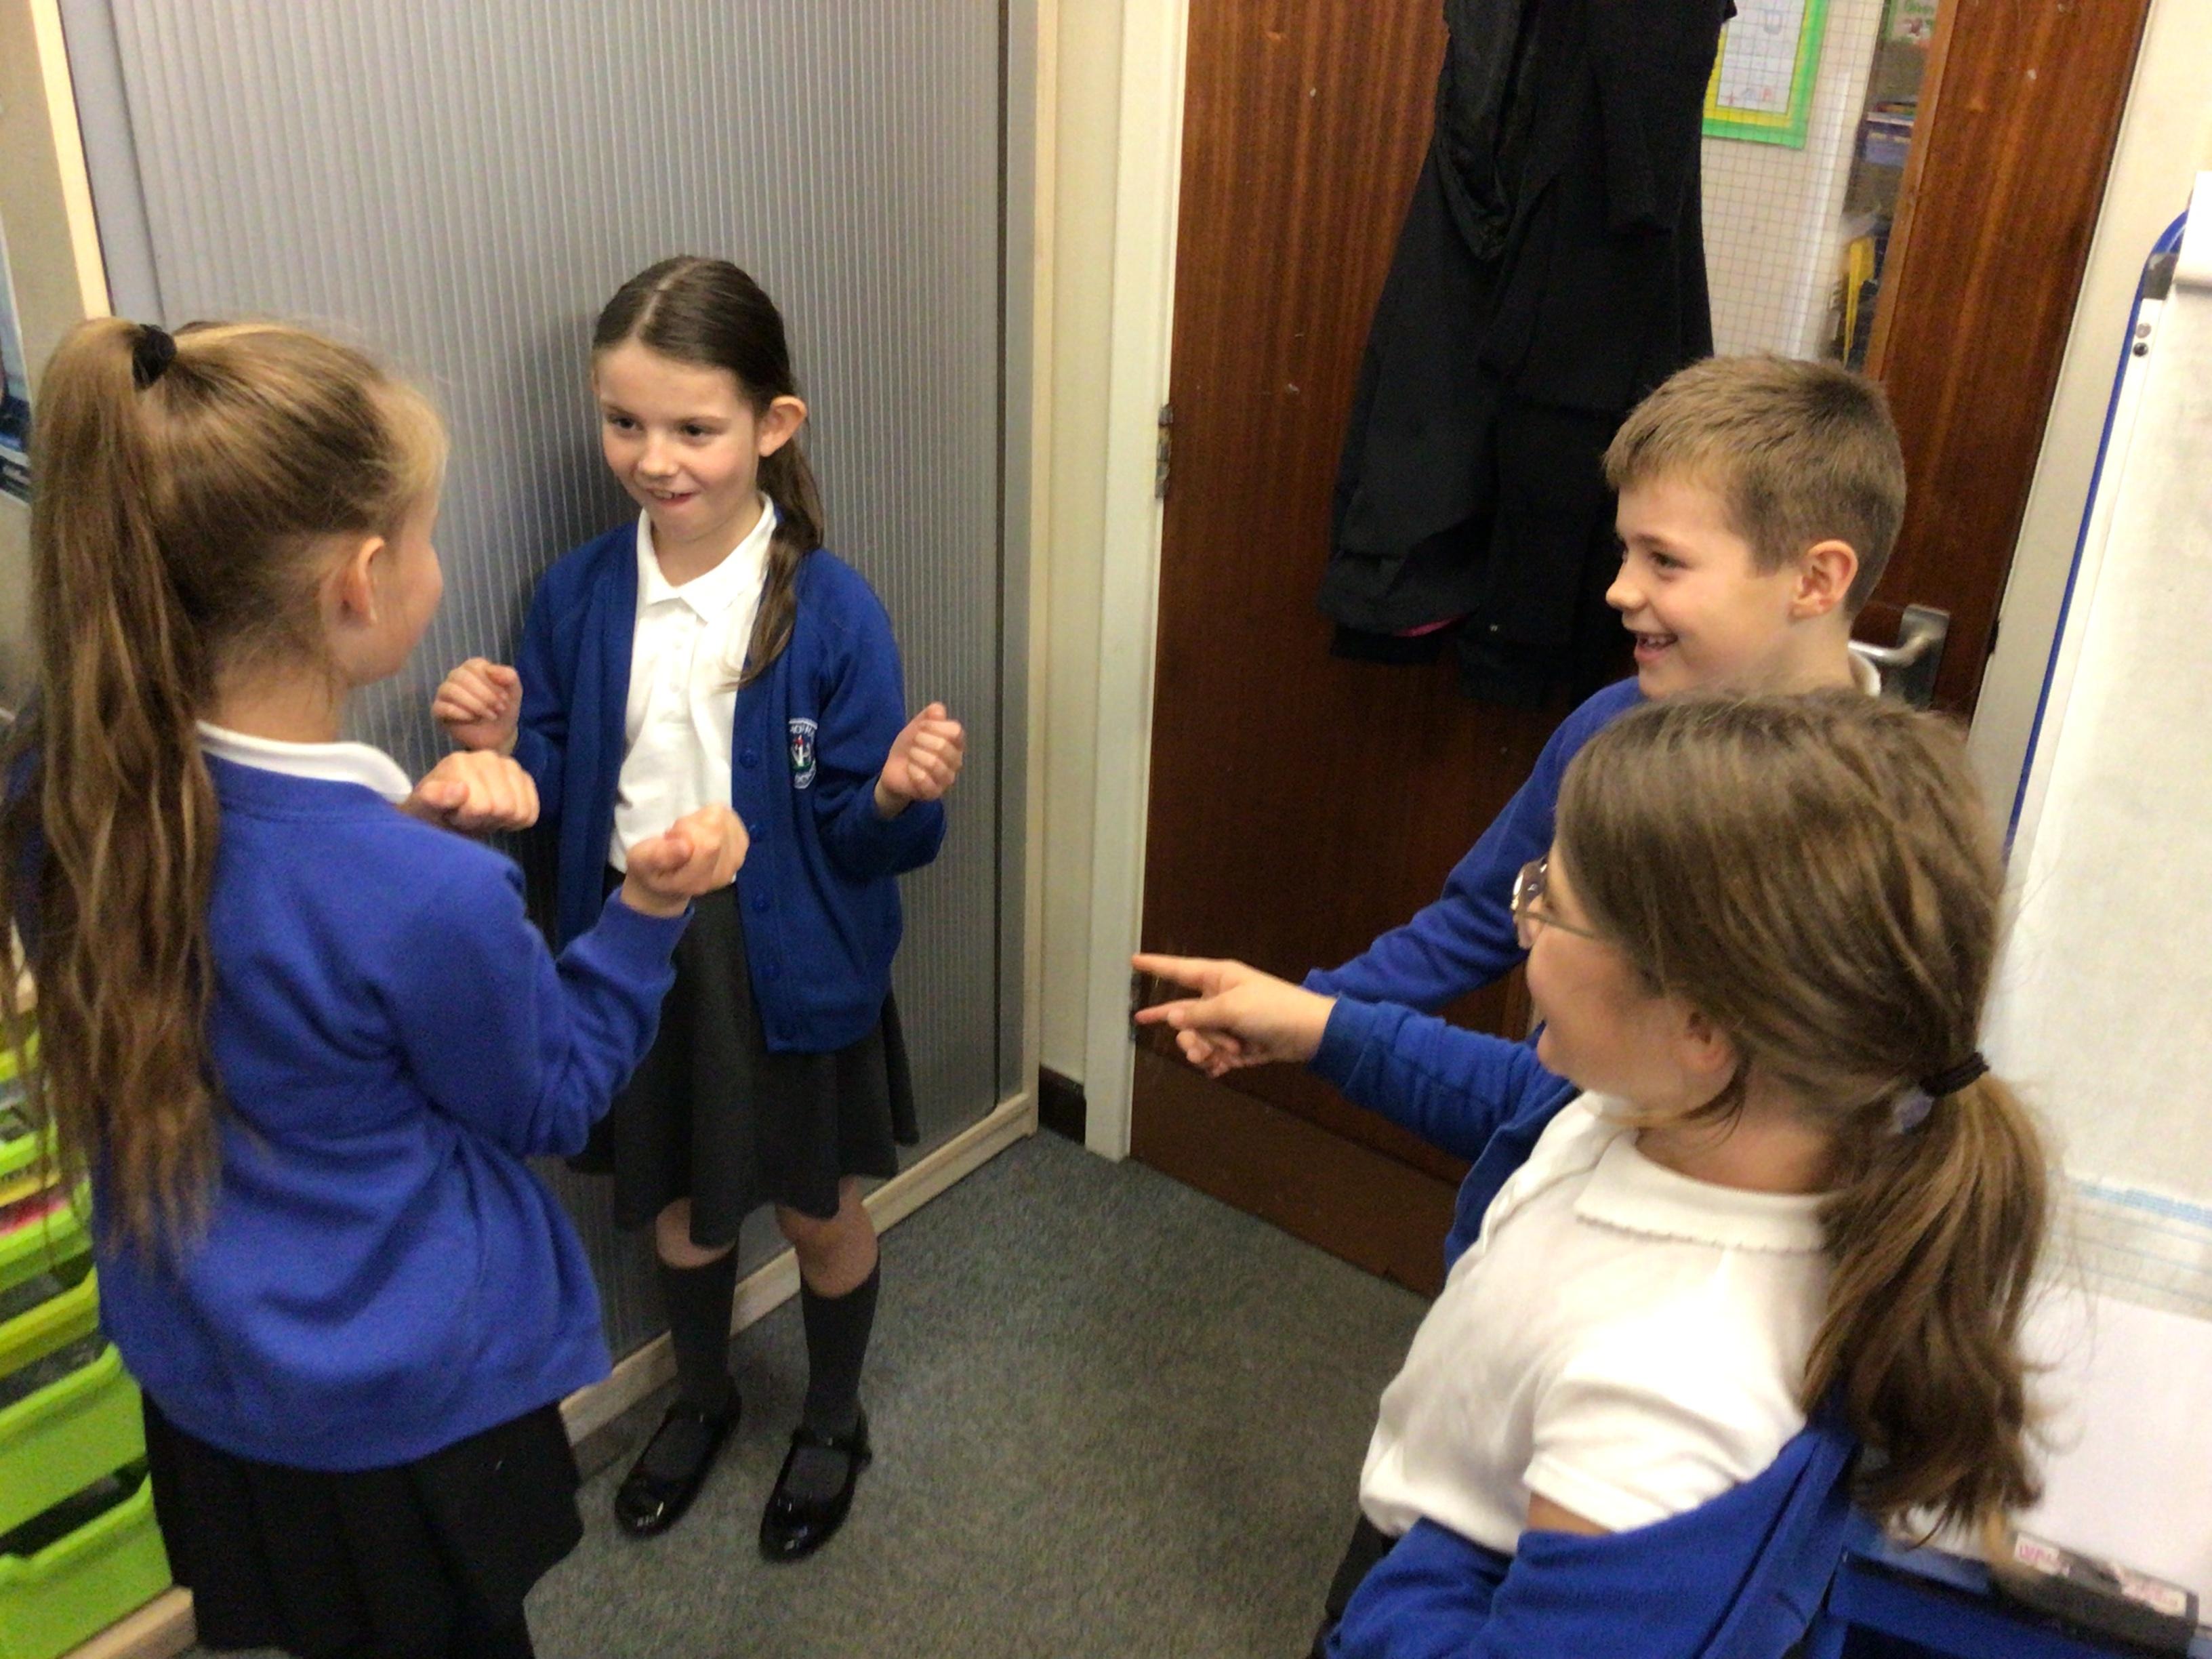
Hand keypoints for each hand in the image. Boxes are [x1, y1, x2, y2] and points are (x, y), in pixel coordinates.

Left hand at [399, 751, 538, 833]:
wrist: (446, 813)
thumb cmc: (432, 813)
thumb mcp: (422, 809)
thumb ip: (434, 798)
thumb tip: (460, 789)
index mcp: (460, 762)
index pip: (481, 806)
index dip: (468, 819)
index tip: (454, 815)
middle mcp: (488, 757)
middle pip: (504, 808)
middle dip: (485, 820)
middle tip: (468, 817)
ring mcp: (510, 766)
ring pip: (519, 811)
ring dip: (500, 821)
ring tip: (481, 815)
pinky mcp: (525, 779)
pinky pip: (532, 812)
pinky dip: (517, 822)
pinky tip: (499, 816)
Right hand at [432, 658, 520, 754]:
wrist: (498, 734)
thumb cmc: (503, 708)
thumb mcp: (514, 691)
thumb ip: (509, 676)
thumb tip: (490, 669)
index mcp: (473, 668)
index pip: (476, 666)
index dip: (491, 682)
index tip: (505, 698)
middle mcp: (456, 677)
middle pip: (462, 676)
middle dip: (484, 694)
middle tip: (499, 709)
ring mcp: (445, 693)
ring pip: (451, 690)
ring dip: (474, 704)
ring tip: (490, 715)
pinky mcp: (439, 710)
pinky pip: (442, 707)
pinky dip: (459, 712)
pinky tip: (472, 718)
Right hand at [621, 805, 748, 916]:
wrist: (668, 883)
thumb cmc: (651, 869)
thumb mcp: (641, 861)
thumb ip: (660, 855)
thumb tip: (685, 846)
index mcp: (697, 880)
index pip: (708, 843)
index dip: (686, 828)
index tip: (670, 836)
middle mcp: (723, 873)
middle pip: (717, 826)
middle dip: (692, 823)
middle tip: (677, 837)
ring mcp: (736, 860)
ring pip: (724, 818)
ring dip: (702, 821)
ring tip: (689, 836)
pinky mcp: (742, 845)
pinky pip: (730, 817)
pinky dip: (714, 818)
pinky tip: (702, 832)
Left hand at [874, 702, 965, 816]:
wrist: (895, 769)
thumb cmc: (910, 746)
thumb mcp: (917, 725)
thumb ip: (930, 715)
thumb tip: (938, 711)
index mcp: (956, 743)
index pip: (955, 731)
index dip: (934, 726)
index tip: (920, 727)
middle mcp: (956, 761)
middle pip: (943, 746)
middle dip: (920, 740)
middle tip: (913, 743)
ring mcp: (947, 779)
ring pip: (934, 762)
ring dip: (915, 755)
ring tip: (911, 756)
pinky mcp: (934, 793)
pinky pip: (924, 779)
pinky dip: (912, 771)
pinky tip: (910, 770)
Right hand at [1131, 954, 1334, 1076]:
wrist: (1309, 1034)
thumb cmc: (1273, 1009)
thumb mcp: (1232, 1008)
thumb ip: (1199, 1015)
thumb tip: (1171, 1018)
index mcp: (1217, 978)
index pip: (1178, 970)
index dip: (1156, 966)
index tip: (1133, 960)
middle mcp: (1218, 999)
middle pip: (1183, 1017)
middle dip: (1190, 1036)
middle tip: (1201, 1048)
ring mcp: (1226, 1023)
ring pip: (1195, 1039)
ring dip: (1204, 1051)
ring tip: (1220, 1057)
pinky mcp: (1236, 1045)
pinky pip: (1212, 1055)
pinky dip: (1215, 1063)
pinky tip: (1222, 1068)